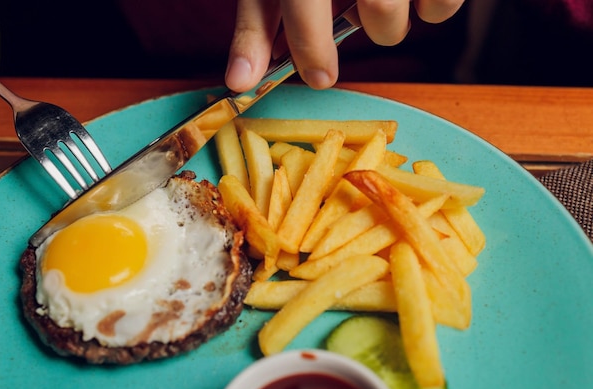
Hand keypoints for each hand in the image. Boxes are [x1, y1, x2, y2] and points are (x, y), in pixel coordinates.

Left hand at [225, 0, 464, 91]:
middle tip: (350, 24)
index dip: (312, 46)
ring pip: (417, 11)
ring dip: (396, 19)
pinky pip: (447, 2)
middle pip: (383, 12)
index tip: (318, 76)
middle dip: (370, 28)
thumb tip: (241, 81)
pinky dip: (434, 8)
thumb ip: (258, 27)